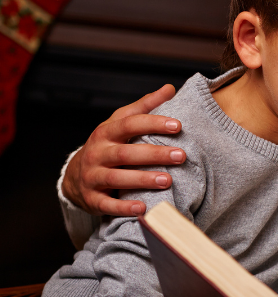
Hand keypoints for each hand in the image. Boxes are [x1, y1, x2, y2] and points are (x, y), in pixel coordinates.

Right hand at [63, 84, 184, 215]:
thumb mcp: (120, 123)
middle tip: (181, 156)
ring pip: (117, 178)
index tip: (178, 125)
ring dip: (142, 179)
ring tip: (168, 180)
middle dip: (154, 154)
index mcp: (106, 132)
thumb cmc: (109, 145)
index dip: (153, 123)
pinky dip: (124, 208)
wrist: (77, 175)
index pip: (129, 124)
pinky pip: (107, 205)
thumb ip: (145, 107)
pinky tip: (143, 208)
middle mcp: (97, 153)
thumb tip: (169, 88)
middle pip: (125, 153)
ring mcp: (93, 177)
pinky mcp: (93, 199)